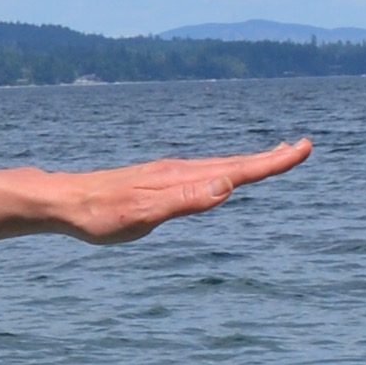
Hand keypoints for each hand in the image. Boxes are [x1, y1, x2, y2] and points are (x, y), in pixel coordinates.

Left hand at [37, 138, 312, 241]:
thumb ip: (186, 201)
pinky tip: (222, 175)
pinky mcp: (157, 181)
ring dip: (250, 162)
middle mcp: (180, 170)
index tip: (303, 149)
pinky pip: (202, 172)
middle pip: (235, 163)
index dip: (273, 162)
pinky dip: (225, 170)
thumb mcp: (144, 215)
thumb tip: (229, 185)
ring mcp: (168, 174)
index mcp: (183, 177)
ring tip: (274, 157)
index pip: (239, 169)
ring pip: (219, 166)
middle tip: (302, 148)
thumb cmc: (100, 215)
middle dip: (270, 158)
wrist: (62, 201)